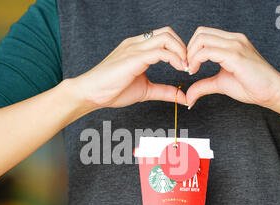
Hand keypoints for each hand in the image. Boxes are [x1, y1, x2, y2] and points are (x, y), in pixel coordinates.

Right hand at [70, 26, 187, 109]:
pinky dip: (174, 59)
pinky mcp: (133, 58)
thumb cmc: (111, 90)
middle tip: (188, 66)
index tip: (185, 67)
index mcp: (137, 48)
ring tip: (184, 67)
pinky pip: (160, 52)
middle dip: (183, 47)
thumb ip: (164, 91)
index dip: (179, 49)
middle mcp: (136, 44)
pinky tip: (178, 69)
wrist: (91, 93)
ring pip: (166, 37)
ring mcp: (134, 48)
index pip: (164, 37)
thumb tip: (182, 97)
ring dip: (181, 51)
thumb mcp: (145, 90)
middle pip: (168, 32)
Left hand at [185, 27, 279, 111]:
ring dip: (190, 55)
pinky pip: (207, 51)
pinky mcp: (235, 55)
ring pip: (202, 39)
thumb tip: (188, 95)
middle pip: (200, 33)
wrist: (273, 92)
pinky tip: (195, 72)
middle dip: (188, 50)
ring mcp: (235, 45)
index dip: (192, 49)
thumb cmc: (252, 86)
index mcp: (232, 42)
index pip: (204, 34)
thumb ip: (204, 85)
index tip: (189, 67)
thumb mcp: (221, 83)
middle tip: (188, 68)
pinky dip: (196, 61)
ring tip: (191, 71)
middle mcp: (234, 39)